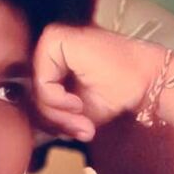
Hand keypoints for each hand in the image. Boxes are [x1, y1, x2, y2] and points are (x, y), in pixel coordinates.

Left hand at [33, 24, 165, 140]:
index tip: (73, 134)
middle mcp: (47, 47)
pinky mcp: (55, 38)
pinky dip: (56, 100)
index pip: (32, 95)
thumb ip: (51, 117)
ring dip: (56, 114)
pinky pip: (41, 80)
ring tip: (80, 119)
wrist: (144, 81)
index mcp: (49, 61)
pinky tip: (77, 102)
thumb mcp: (73, 113)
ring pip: (34, 89)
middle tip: (79, 132)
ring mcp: (50, 39)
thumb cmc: (113, 95)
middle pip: (31, 93)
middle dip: (53, 121)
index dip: (49, 121)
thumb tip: (29, 135)